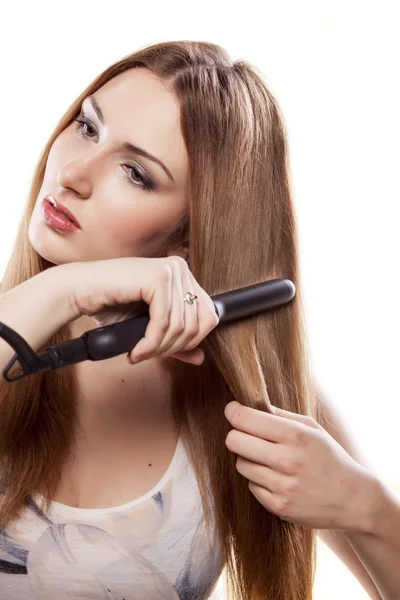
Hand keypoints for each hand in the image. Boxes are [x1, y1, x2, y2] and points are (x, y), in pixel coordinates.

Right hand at [68, 255, 218, 365]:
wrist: (79, 292)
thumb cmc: (111, 305)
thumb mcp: (150, 326)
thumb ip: (175, 339)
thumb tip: (201, 357)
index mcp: (183, 275)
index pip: (209, 315)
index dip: (190, 341)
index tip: (164, 351)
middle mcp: (180, 268)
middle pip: (199, 323)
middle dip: (173, 347)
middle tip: (149, 354)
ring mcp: (170, 270)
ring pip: (181, 326)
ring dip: (159, 348)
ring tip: (139, 353)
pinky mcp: (157, 278)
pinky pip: (164, 322)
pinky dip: (150, 343)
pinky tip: (136, 350)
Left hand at [224, 401, 374, 530]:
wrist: (353, 499)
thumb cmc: (329, 457)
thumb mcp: (312, 428)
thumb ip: (281, 415)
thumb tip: (249, 403)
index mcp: (296, 435)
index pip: (245, 418)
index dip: (233, 411)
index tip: (232, 410)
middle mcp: (287, 460)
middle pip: (234, 441)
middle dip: (236, 434)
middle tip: (245, 434)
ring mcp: (282, 486)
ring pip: (240, 464)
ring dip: (249, 459)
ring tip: (267, 458)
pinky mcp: (279, 507)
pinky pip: (251, 486)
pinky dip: (259, 480)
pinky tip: (276, 478)